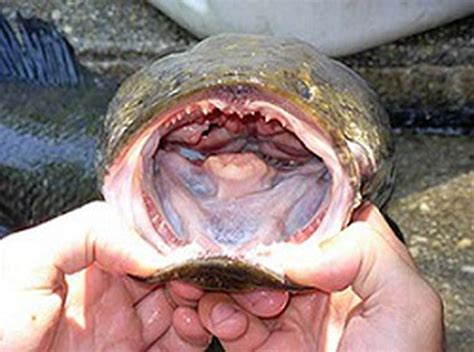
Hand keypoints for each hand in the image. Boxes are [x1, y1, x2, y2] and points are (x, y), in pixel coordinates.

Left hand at [0, 202, 209, 350]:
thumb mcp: (26, 260)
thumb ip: (88, 232)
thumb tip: (151, 253)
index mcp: (90, 260)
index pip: (144, 241)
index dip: (169, 243)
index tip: (185, 248)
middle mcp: (113, 293)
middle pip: (168, 274)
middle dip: (189, 270)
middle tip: (199, 273)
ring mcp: (124, 330)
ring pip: (180, 307)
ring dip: (197, 300)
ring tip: (199, 298)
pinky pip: (175, 346)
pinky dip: (191, 335)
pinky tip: (189, 324)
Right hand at [198, 204, 443, 350]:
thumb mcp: (408, 305)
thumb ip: (369, 252)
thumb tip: (302, 254)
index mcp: (353, 270)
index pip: (316, 225)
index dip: (290, 218)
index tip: (268, 220)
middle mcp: (317, 289)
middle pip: (269, 249)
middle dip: (247, 253)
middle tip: (244, 264)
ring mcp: (286, 316)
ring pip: (241, 280)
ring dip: (229, 285)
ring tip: (240, 302)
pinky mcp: (261, 344)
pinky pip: (226, 318)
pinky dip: (218, 315)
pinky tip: (229, 321)